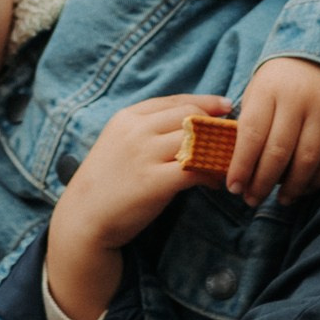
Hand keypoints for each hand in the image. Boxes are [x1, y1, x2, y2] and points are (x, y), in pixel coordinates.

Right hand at [47, 95, 224, 319]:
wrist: (84, 219)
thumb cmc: (105, 184)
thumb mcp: (118, 144)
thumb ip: (146, 131)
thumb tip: (186, 125)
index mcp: (128, 117)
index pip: (175, 100)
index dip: (204, 102)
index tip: (225, 107)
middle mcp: (137, 130)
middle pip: (190, 115)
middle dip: (216, 123)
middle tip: (236, 134)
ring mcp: (145, 155)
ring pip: (197, 140)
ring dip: (219, 149)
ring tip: (231, 161)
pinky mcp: (155, 181)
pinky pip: (197, 169)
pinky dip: (213, 174)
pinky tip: (218, 183)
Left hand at [226, 55, 319, 206]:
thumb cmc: (281, 79)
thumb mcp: (258, 90)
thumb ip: (250, 123)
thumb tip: (239, 167)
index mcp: (269, 90)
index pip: (252, 135)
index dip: (242, 166)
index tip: (234, 188)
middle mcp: (298, 98)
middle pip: (279, 152)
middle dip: (262, 182)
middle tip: (252, 200)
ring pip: (307, 159)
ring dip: (292, 187)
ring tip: (281, 200)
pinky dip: (317, 178)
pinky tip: (304, 188)